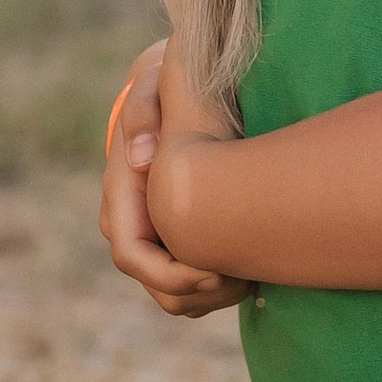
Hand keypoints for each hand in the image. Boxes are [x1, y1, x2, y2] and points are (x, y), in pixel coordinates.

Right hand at [101, 39, 240, 318]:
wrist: (181, 89)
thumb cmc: (169, 86)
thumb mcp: (154, 84)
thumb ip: (144, 111)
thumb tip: (139, 156)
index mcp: (124, 194)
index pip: (130, 254)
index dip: (167, 274)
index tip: (212, 270)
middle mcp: (134, 222)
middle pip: (157, 286)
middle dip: (199, 292)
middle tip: (245, 280)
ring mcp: (157, 237)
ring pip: (176, 296)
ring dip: (214, 297)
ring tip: (255, 279)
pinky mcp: (182, 242)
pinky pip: (197, 288)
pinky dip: (223, 290)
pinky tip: (258, 273)